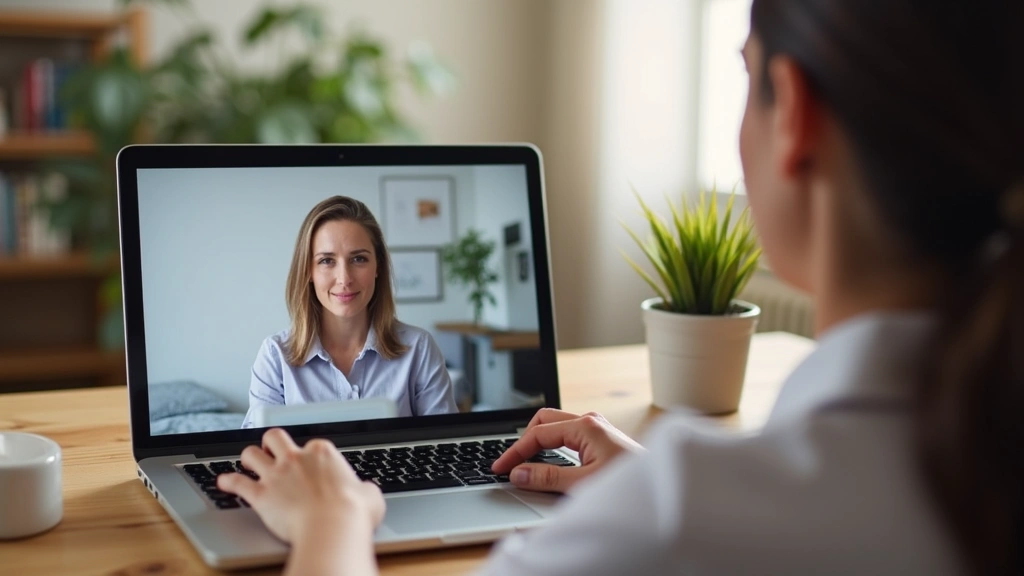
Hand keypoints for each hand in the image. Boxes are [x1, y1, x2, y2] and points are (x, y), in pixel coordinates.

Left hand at [216, 428, 384, 543]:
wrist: (332, 528)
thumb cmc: (352, 513)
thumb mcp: (370, 495)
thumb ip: (365, 489)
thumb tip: (367, 492)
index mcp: (322, 453)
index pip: (311, 444)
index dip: (310, 455)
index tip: (310, 465)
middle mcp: (296, 458)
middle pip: (275, 437)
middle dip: (271, 443)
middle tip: (272, 451)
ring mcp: (276, 475)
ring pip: (251, 453)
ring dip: (249, 457)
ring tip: (248, 463)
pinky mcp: (260, 495)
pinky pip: (237, 483)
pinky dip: (228, 482)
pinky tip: (223, 482)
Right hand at [491, 409, 643, 493]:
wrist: (663, 487)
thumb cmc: (631, 484)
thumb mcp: (584, 484)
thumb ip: (548, 478)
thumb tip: (519, 474)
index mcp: (586, 426)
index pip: (538, 433)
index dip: (515, 452)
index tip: (500, 468)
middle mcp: (591, 421)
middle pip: (544, 421)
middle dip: (524, 441)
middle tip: (509, 463)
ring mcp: (598, 427)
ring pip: (556, 426)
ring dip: (538, 442)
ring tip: (523, 462)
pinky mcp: (601, 438)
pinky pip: (568, 434)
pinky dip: (552, 446)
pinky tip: (547, 461)